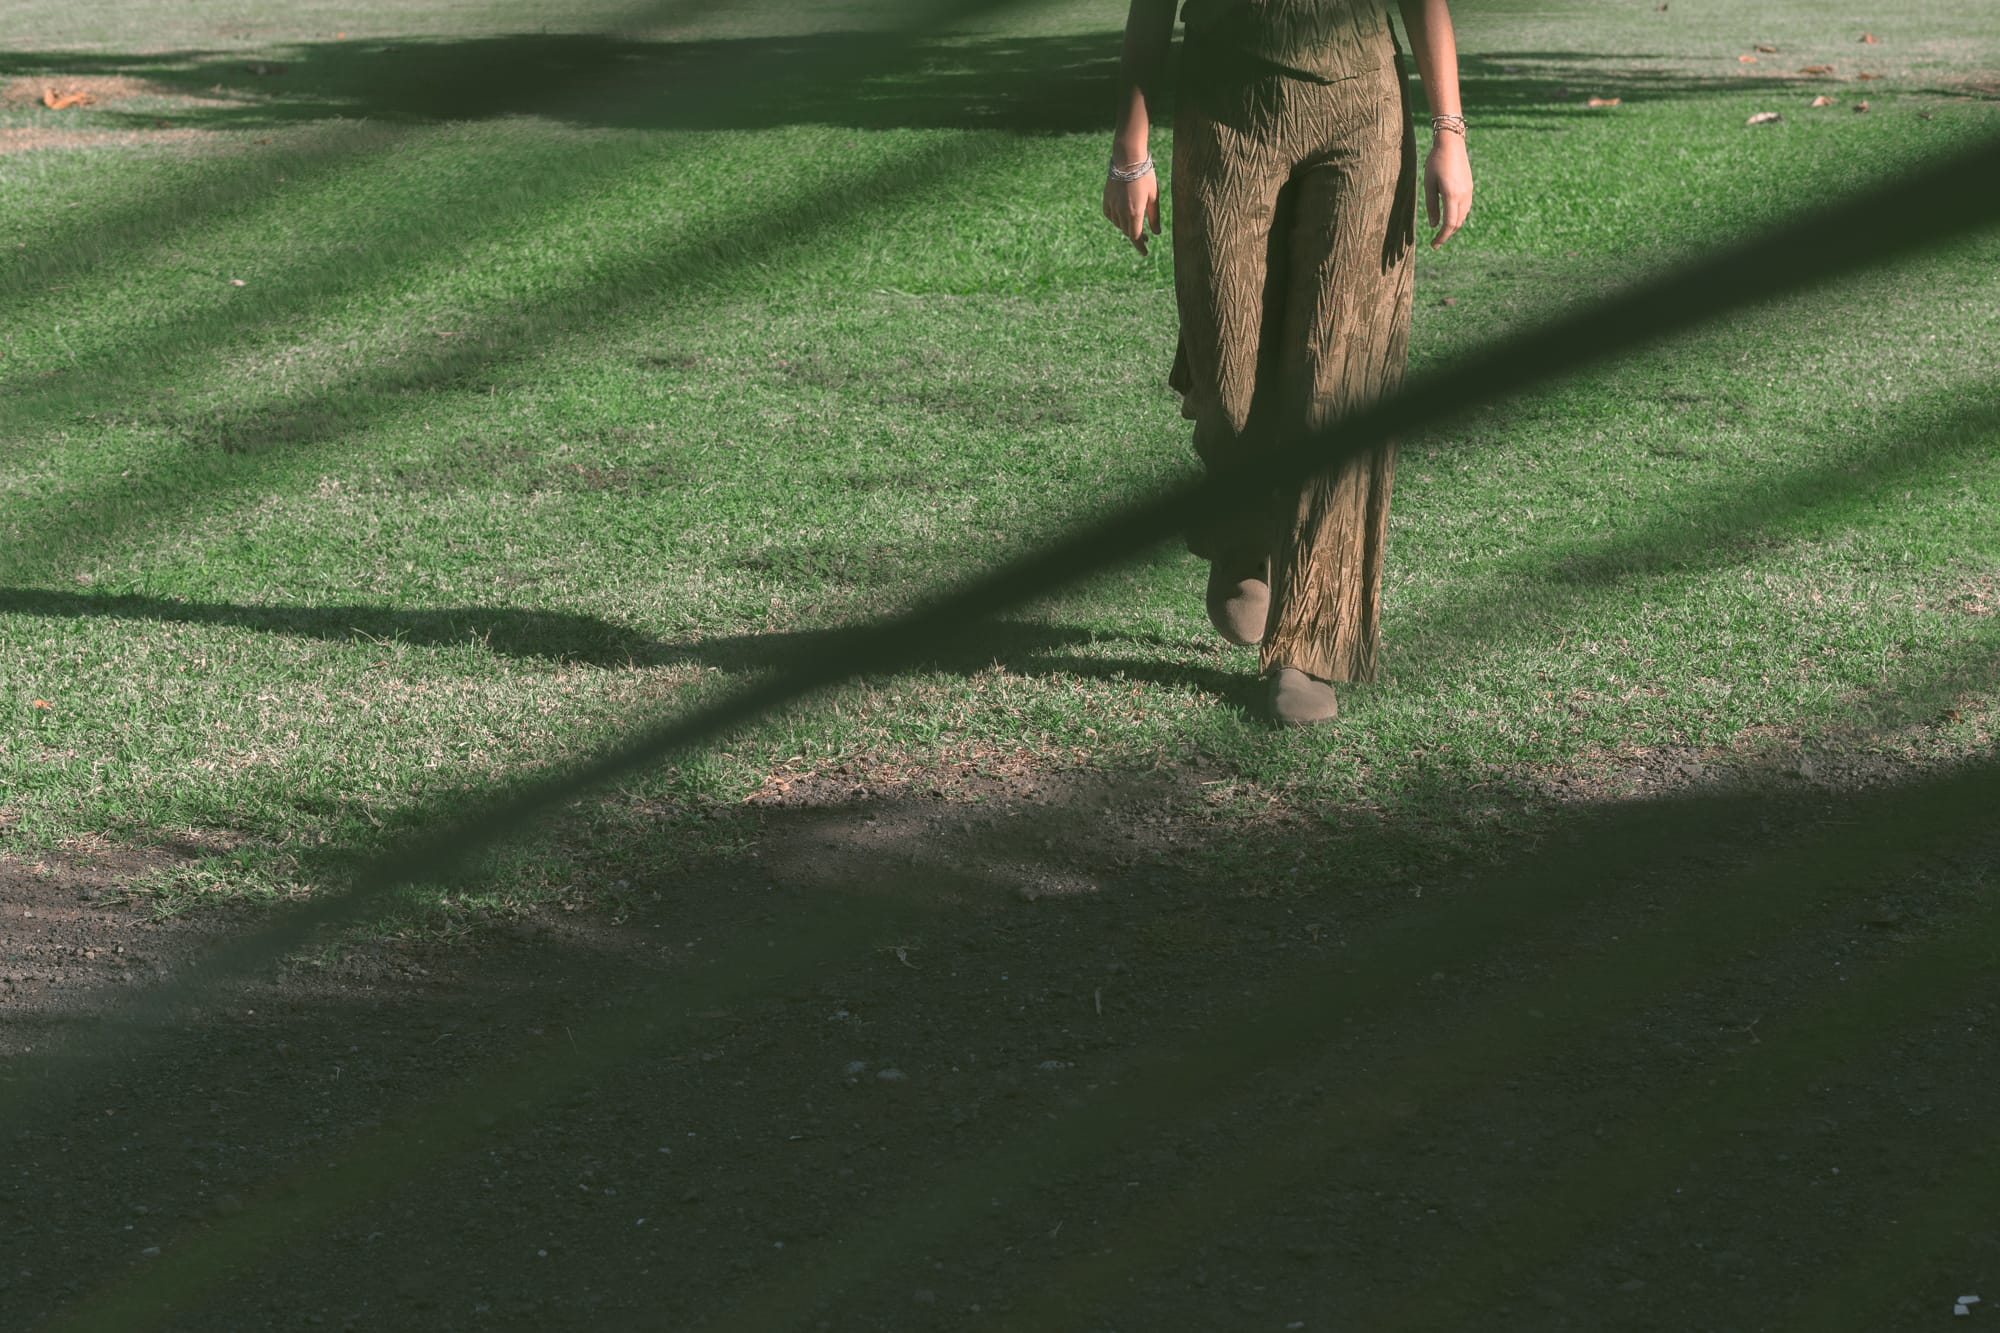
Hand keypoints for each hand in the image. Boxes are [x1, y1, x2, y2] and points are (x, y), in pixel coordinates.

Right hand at [1102, 164, 1160, 255]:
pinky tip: (1122, 217)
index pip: (1136, 237)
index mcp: (1135, 213)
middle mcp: (1121, 212)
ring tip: (1136, 224)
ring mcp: (1112, 206)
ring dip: (1127, 227)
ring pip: (1119, 224)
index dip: (1140, 246)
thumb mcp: (1154, 197)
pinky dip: (1116, 219)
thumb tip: (1156, 233)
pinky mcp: (1106, 199)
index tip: (1145, 252)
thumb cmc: (1145, 176)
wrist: (1127, 159)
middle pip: (1128, 231)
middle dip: (1137, 237)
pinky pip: (1110, 215)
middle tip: (1146, 237)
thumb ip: (1154, 217)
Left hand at [1424, 134, 1472, 248]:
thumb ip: (1431, 206)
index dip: (1442, 237)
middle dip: (1446, 235)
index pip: (1449, 224)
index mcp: (1452, 195)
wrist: (1452, 143)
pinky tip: (1449, 218)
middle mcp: (1463, 195)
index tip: (1433, 245)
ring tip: (1441, 232)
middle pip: (1457, 223)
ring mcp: (1469, 192)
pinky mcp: (1470, 188)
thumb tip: (1434, 225)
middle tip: (1435, 243)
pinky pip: (1465, 208)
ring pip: (1463, 217)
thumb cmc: (1435, 161)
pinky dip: (1458, 217)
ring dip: (1452, 226)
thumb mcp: (1429, 184)